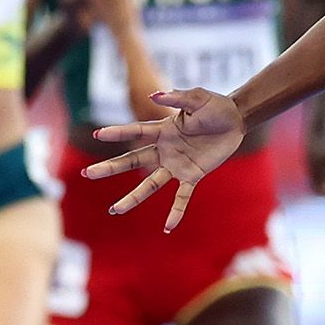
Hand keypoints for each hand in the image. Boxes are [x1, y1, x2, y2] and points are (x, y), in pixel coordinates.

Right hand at [85, 87, 245, 230]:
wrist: (236, 120)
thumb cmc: (215, 106)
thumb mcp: (197, 98)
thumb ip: (177, 98)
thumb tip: (154, 96)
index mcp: (163, 129)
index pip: (136, 131)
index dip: (117, 133)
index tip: (97, 135)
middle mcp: (165, 149)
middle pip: (133, 161)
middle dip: (110, 168)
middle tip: (88, 174)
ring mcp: (177, 165)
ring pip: (150, 184)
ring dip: (133, 198)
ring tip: (115, 210)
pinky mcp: (193, 175)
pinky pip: (182, 197)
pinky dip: (176, 212)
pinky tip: (167, 228)